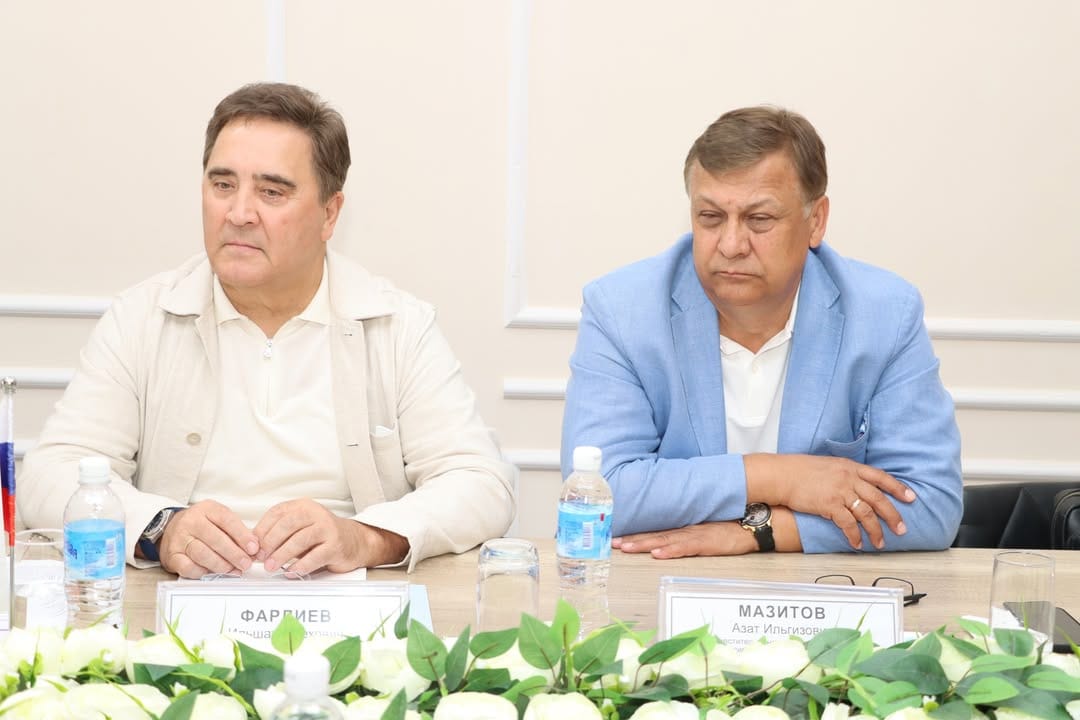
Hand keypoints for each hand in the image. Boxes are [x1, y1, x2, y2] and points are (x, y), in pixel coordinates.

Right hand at [158, 500, 258, 578]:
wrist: (171, 528)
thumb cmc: (201, 525)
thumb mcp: (218, 519)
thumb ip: (236, 531)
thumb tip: (253, 548)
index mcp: (207, 509)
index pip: (226, 520)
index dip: (242, 535)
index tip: (254, 548)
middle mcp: (191, 522)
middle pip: (215, 539)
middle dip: (234, 554)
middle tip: (246, 563)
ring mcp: (180, 539)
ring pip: (202, 554)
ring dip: (221, 565)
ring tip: (233, 570)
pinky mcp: (172, 556)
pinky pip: (189, 567)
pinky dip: (203, 573)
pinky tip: (214, 573)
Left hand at [252, 498, 408, 575]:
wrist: (355, 541)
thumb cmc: (321, 536)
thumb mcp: (300, 528)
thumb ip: (280, 533)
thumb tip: (254, 546)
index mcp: (303, 506)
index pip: (277, 513)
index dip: (261, 530)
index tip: (252, 546)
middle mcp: (316, 513)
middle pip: (287, 524)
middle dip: (270, 542)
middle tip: (259, 558)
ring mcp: (328, 528)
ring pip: (300, 540)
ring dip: (282, 555)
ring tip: (271, 567)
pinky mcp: (336, 545)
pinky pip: (315, 556)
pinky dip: (300, 566)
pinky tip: (291, 572)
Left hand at [613, 522, 757, 557]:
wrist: (753, 524)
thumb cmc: (730, 528)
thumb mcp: (705, 531)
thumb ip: (688, 535)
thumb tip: (668, 542)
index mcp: (684, 528)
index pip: (656, 531)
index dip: (636, 534)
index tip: (617, 538)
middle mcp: (686, 530)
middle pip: (655, 534)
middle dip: (633, 539)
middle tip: (613, 543)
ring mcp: (696, 535)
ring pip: (665, 540)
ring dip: (644, 544)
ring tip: (627, 548)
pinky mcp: (707, 543)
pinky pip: (685, 547)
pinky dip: (670, 550)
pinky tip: (657, 553)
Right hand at [746, 453, 915, 550]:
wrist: (782, 475)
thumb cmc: (801, 470)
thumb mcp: (829, 465)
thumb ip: (845, 474)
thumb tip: (856, 486)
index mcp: (850, 467)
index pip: (881, 477)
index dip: (898, 488)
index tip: (911, 498)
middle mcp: (848, 478)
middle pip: (879, 498)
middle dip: (893, 516)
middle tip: (902, 529)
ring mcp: (840, 491)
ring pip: (866, 514)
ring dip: (876, 531)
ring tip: (880, 543)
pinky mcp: (829, 505)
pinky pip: (848, 524)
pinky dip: (854, 536)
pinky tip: (857, 543)